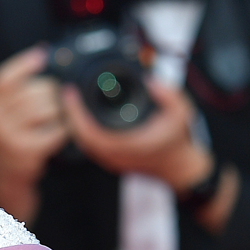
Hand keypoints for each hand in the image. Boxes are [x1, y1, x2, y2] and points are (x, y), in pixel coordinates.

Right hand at [0, 47, 69, 222]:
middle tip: (56, 99)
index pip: (4, 78)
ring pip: (46, 109)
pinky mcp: (26, 151)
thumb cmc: (13, 133)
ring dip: (60, 111)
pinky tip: (59, 133)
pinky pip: (55, 131)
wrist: (6, 173)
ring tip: (58, 117)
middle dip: (52, 92)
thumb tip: (43, 52)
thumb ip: (20, 86)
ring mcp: (9, 135)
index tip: (42, 54)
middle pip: (33, 92)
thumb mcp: (7, 109)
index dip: (24, 63)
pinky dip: (63, 130)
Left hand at [61, 75, 210, 187]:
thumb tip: (150, 81)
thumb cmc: (178, 141)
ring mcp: (112, 159)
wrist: (180, 168)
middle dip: (70, 114)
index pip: (90, 132)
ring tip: (71, 101)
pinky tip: (82, 114)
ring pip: (83, 142)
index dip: (76, 113)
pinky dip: (83, 129)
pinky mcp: (112, 159)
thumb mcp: (182, 113)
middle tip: (67, 93)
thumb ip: (170, 96)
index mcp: (127, 145)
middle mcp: (115, 155)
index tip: (71, 93)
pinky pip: (90, 144)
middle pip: (80, 137)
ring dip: (75, 122)